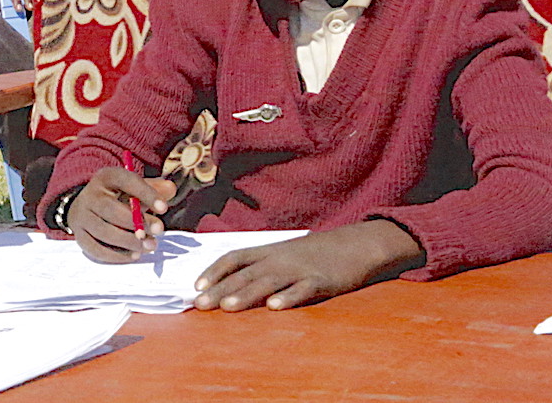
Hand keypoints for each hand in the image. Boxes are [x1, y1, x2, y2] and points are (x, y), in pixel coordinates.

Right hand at [66, 166, 177, 262]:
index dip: (145, 194)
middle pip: (111, 209)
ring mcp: (82, 216)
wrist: (87, 206)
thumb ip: (154, 188)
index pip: (125, 181)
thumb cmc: (119, 196)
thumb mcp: (134, 188)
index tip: (164, 208)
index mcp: (106, 177)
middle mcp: (90, 194)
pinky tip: (135, 255)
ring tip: (151, 245)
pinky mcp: (79, 236)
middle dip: (137, 222)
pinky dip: (116, 255)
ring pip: (104, 231)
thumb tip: (170, 190)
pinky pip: (96, 249)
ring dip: (129, 241)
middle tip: (159, 231)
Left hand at [192, 219, 423, 311]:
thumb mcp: (284, 254)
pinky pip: (303, 290)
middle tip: (199, 304)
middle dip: (221, 290)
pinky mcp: (321, 280)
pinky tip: (275, 307)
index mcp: (268, 251)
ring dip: (247, 294)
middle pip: (245, 274)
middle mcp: (279, 258)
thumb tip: (230, 282)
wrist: (355, 244)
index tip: (196, 286)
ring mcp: (300, 269)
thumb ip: (260, 266)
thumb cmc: (314, 253)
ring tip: (228, 307)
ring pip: (268, 281)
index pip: (234, 257)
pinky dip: (288, 297)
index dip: (214, 271)